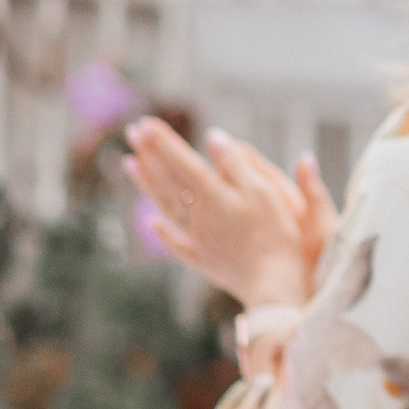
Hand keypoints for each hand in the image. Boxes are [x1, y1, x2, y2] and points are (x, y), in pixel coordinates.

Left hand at [124, 117, 330, 308]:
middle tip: (131, 133)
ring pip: (166, 207)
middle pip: (169, 181)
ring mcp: (199, 239)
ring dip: (147, 185)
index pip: (183, 161)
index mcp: (215, 196)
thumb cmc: (278, 236)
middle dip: (150, 155)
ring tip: (130, 165)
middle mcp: (200, 216)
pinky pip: (177, 243)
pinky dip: (163, 232)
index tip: (144, 122)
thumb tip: (213, 138)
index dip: (163, 142)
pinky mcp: (205, 260)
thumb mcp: (266, 191)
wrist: (275, 286)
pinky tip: (153, 223)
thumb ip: (237, 164)